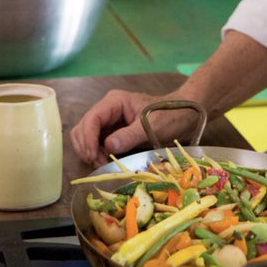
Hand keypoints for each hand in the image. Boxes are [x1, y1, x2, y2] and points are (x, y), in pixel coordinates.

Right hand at [70, 89, 207, 167]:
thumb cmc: (169, 116)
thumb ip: (130, 135)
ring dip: (89, 150)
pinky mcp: (112, 131)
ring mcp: (109, 119)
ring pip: (85, 135)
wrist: (183, 114)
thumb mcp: (152, 126)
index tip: (93, 157)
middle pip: (83, 127)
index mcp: (115, 101)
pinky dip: (95, 152)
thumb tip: (108, 146)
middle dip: (87, 146)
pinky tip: (105, 161)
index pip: (91, 118)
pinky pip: (95, 141)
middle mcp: (108, 108)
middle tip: (99, 164)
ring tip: (102, 163)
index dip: (88, 139)